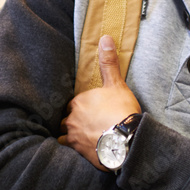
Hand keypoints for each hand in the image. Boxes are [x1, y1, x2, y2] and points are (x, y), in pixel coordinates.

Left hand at [58, 35, 140, 170]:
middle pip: (66, 118)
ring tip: (81, 137)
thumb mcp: (116, 84)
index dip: (80, 106)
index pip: (73, 103)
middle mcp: (72, 118)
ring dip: (70, 134)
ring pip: (64, 134)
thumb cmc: (120, 111)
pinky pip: (68, 149)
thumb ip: (109, 63)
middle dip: (73, 120)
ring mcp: (73, 136)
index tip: (89, 109)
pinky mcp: (77, 151)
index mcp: (79, 101)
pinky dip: (72, 149)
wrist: (124, 141)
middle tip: (85, 123)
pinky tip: (80, 149)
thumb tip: (105, 38)